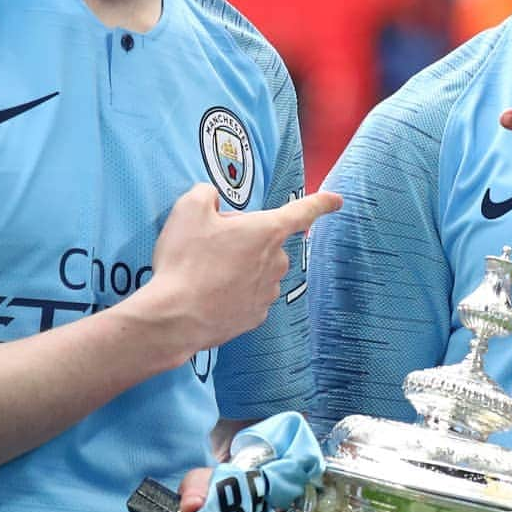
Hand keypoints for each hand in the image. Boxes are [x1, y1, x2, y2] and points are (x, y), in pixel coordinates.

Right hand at [131, 184, 341, 361]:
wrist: (175, 317)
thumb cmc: (185, 260)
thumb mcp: (189, 210)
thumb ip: (207, 194)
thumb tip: (213, 199)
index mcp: (267, 231)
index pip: (302, 211)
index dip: (321, 202)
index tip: (336, 201)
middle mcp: (276, 262)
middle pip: (267, 242)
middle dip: (246, 239)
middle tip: (212, 244)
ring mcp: (268, 292)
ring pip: (259, 270)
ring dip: (240, 267)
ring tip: (205, 272)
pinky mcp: (255, 317)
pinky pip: (250, 296)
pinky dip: (234, 292)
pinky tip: (210, 293)